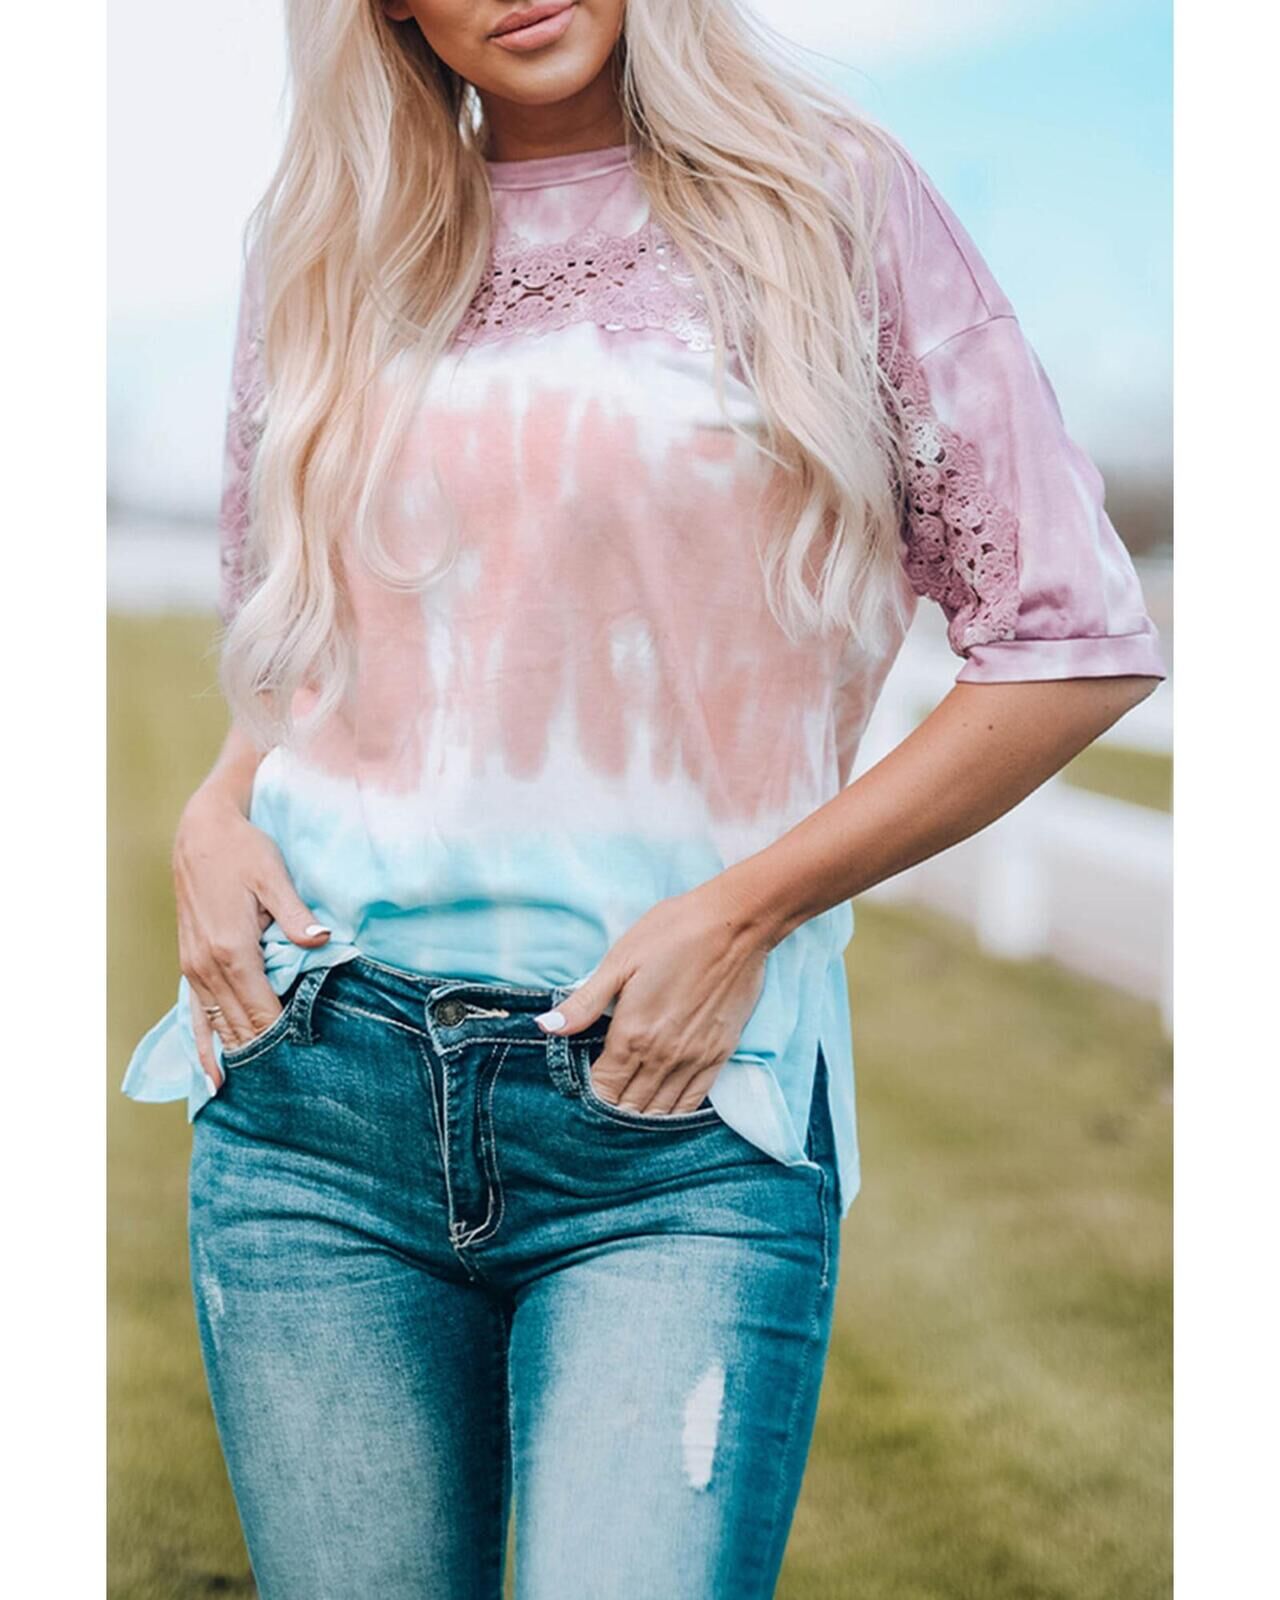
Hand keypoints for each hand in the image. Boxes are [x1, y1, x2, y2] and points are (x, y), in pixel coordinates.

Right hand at [173, 782, 330, 1090]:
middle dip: (264, 1056)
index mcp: (233, 949)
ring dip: (236, 1056)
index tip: (304, 1064)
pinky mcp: (189, 963)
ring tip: (254, 1096)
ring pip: (217, 1025)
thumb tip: (322, 942)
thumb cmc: (244, 850)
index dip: (282, 1038)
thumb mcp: (274, 875)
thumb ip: (296, 914)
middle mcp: (208, 965)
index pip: (262, 1009)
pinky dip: (203, 1045)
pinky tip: (211, 1073)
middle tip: (291, 1090)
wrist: (202, 832)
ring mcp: (194, 967)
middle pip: (240, 1024)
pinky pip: (195, 1013)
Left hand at [535, 878, 773, 1113]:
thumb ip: (583, 1003)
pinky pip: (693, 1101)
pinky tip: (662, 1110)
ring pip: (661, 1110)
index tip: (581, 1091)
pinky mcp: (720, 1054)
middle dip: (612, 1110)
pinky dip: (674, 1113)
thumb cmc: (672, 934)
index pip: (603, 1088)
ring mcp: (694, 1059)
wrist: (734, 924)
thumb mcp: (619, 962)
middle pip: (630, 1106)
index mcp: (633, 1034)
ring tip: (627, 1112)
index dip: (589, 1096)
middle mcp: (663, 1056)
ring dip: (641, 1116)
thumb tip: (546, 1028)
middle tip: (601, 1105)